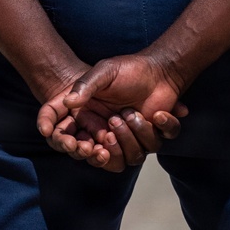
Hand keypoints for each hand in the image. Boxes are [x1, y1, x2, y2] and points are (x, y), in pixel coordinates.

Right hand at [37, 53, 186, 171]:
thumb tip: (69, 101)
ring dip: (134, 136)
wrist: (157, 68)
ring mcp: (135, 137)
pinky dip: (161, 129)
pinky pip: (158, 143)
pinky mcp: (155, 134)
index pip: (83, 149)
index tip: (86, 146)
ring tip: (131, 112)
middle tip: (113, 121)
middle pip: (110, 161)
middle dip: (113, 148)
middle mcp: (113, 134)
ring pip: (134, 157)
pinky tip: (158, 114)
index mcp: (94, 124)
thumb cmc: (126, 69)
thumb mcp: (103, 72)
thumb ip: (84, 86)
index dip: (84, 152)